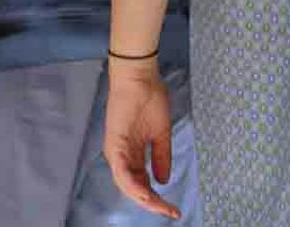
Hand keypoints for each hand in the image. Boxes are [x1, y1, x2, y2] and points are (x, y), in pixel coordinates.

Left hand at [104, 59, 179, 219]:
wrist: (140, 76)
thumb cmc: (150, 98)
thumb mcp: (161, 132)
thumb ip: (162, 156)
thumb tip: (164, 180)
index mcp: (133, 153)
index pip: (143, 182)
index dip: (158, 198)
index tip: (174, 209)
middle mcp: (122, 156)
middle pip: (134, 188)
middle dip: (152, 202)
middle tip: (169, 212)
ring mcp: (117, 150)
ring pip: (126, 183)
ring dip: (141, 197)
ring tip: (158, 206)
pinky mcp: (114, 143)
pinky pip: (121, 169)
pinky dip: (131, 182)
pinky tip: (143, 191)